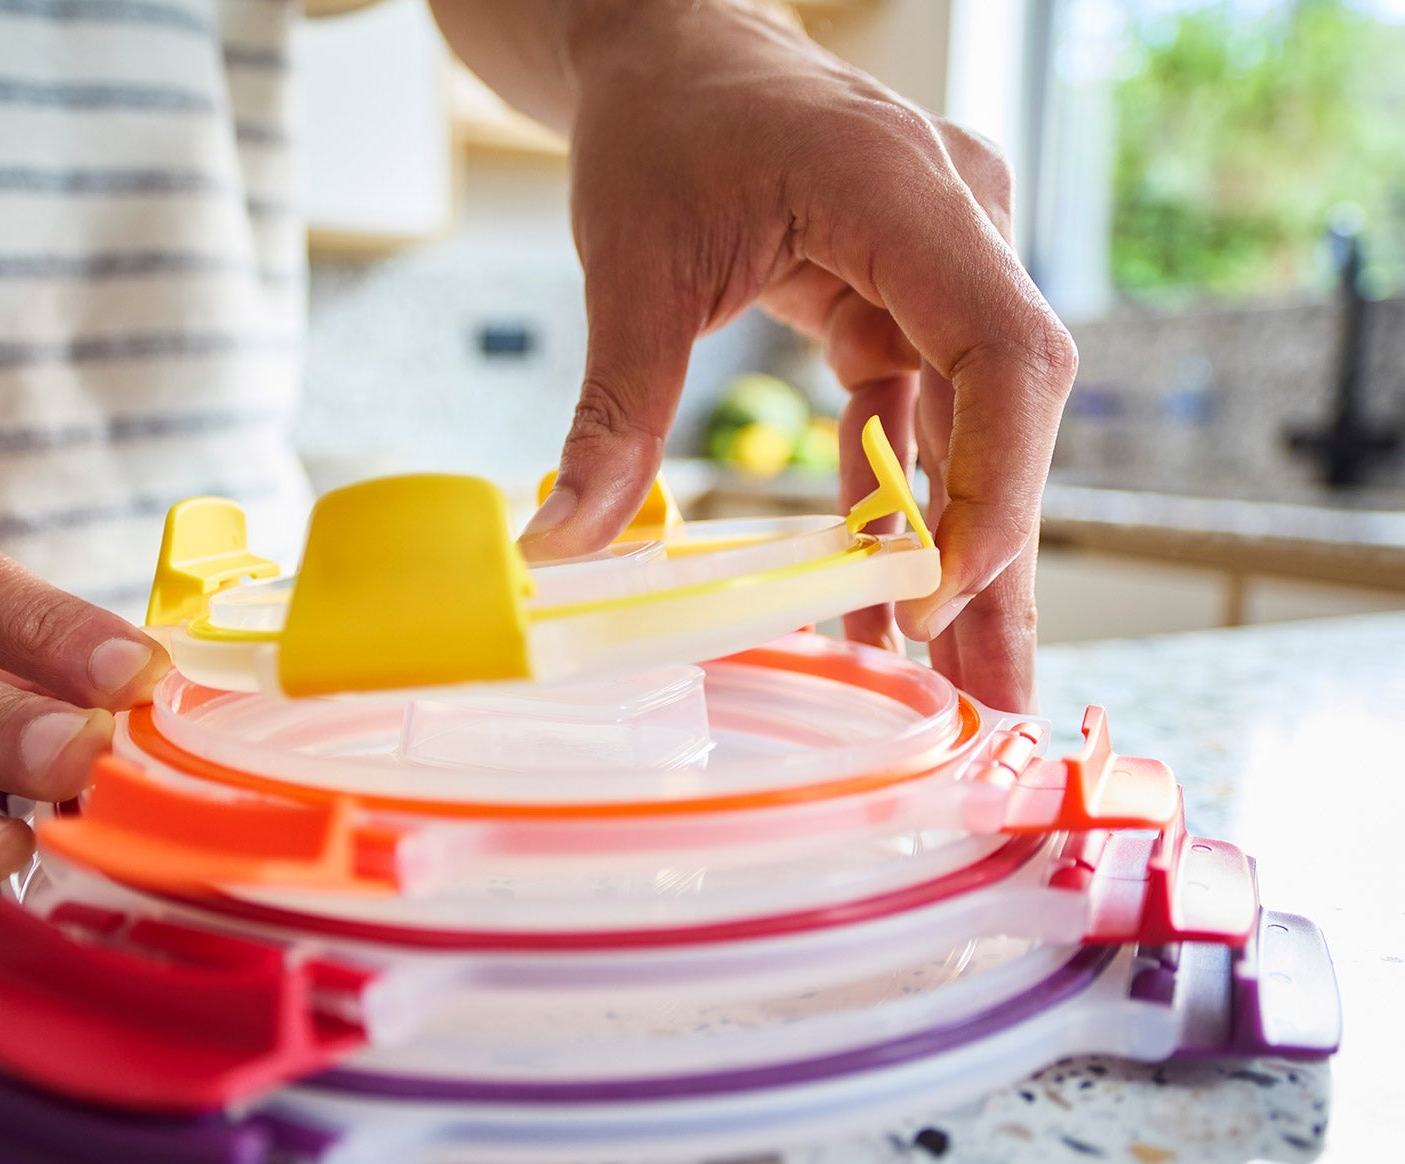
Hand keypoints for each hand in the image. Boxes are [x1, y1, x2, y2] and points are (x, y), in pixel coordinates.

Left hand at [519, 0, 1076, 710]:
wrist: (671, 52)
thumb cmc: (662, 124)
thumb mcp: (630, 265)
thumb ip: (613, 410)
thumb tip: (559, 547)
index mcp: (905, 196)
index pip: (1006, 350)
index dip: (997, 482)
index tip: (941, 592)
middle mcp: (953, 229)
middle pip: (1012, 409)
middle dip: (1003, 557)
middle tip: (997, 692)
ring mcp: (940, 266)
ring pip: (978, 427)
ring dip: (964, 551)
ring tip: (962, 676)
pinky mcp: (904, 301)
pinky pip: (919, 417)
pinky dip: (900, 505)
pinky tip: (887, 594)